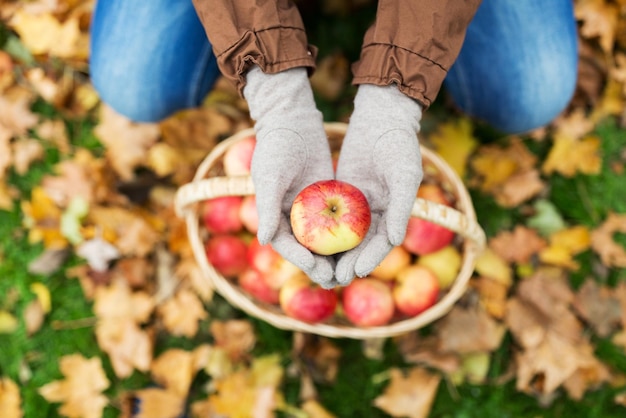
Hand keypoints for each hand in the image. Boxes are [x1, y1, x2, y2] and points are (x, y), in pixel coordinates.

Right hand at [243, 66, 335, 285]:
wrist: (293, 120)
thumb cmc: (276, 146)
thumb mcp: (271, 176)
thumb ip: (266, 208)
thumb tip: (263, 241)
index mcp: (273, 215)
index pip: (286, 244)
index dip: (300, 260)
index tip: (317, 271)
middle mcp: (291, 216)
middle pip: (306, 248)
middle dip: (320, 265)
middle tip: (337, 280)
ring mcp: (310, 208)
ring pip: (323, 239)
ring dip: (335, 256)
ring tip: (349, 272)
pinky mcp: (327, 197)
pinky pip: (337, 220)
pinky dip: (346, 234)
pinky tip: (361, 246)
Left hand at [334, 84, 422, 284]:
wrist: (381, 117)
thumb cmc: (399, 145)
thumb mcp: (404, 174)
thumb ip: (402, 207)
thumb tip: (395, 240)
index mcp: (396, 211)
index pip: (383, 242)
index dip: (371, 258)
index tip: (357, 272)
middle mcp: (378, 211)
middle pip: (362, 244)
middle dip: (350, 262)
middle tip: (335, 279)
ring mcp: (359, 203)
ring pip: (345, 233)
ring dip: (335, 252)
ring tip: (322, 269)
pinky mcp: (342, 192)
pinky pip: (331, 214)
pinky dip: (323, 229)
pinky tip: (309, 242)